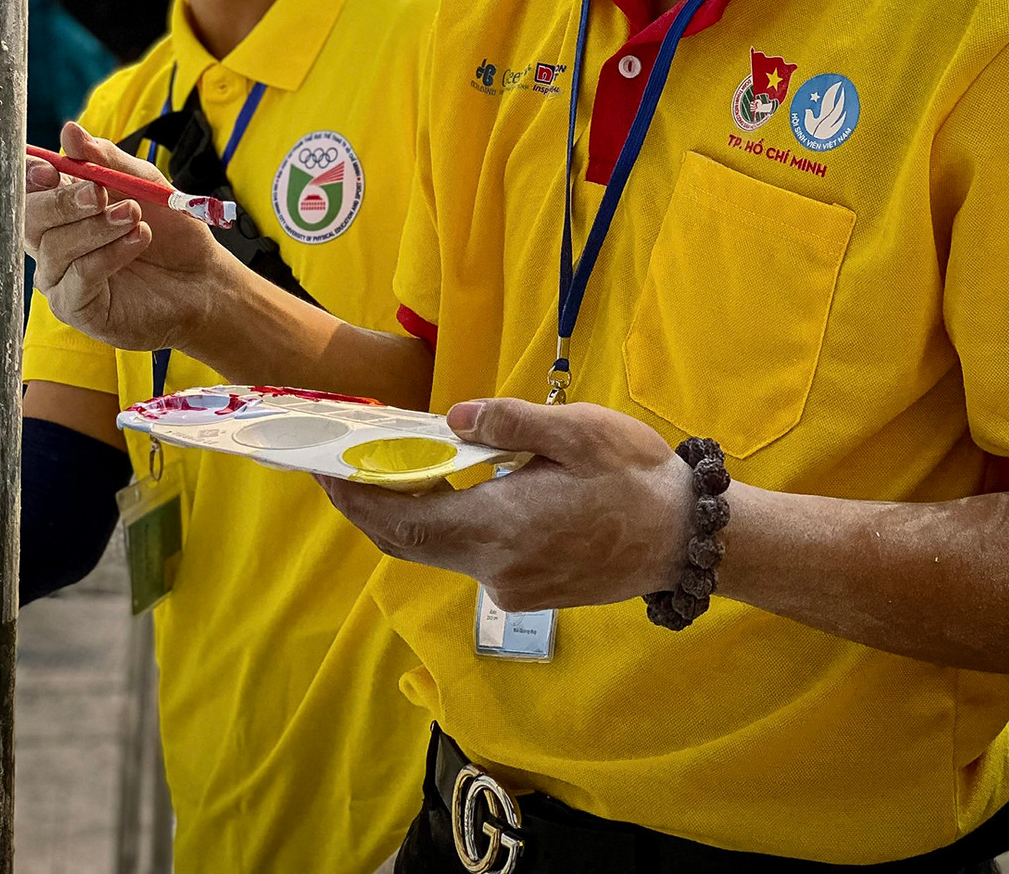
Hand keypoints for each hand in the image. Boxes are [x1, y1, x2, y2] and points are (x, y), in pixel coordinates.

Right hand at [27, 121, 235, 352]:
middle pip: (30, 219)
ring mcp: (60, 277)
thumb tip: (69, 130)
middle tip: (98, 193)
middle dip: (62, 203)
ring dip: (96, 228)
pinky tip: (137, 239)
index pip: (27, 189)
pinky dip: (109, 254)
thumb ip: (105, 160)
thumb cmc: (169, 229)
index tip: (54, 170)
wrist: (200, 276)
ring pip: (56, 248)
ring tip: (133, 216)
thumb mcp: (142, 183)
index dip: (31, 177)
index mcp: (61, 208)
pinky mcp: (76, 307)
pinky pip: (78, 278)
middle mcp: (51, 242)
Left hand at [322, 397, 693, 610]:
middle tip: (339, 465)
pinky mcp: (526, 589)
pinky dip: (448, 522)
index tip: (323, 472)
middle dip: (369, 505)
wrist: (684, 539)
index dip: (356, 500)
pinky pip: (471, 554)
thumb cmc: (635, 478)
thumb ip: (509, 422)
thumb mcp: (577, 431)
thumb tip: (452, 418)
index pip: (404, 522)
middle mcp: (496, 567)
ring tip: (391, 464)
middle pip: (410, 541)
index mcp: (501, 526)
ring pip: (440, 548)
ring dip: (411, 511)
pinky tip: (451, 487)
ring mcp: (511, 585)